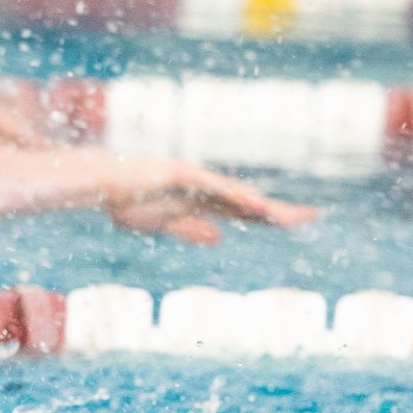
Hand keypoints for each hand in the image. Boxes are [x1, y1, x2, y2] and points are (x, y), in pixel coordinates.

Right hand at [96, 159, 316, 244]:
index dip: (270, 218)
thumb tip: (220, 237)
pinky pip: (212, 187)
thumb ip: (190, 230)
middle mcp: (205, 189)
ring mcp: (194, 180)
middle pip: (248, 201)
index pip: (244, 211)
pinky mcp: (181, 174)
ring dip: (261, 206)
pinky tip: (252, 203)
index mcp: (201, 203)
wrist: (101, 185)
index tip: (297, 223)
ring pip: (235, 194)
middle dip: (278, 211)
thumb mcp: (163, 225)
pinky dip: (232, 195)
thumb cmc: (126, 202)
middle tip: (311, 217)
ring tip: (287, 217)